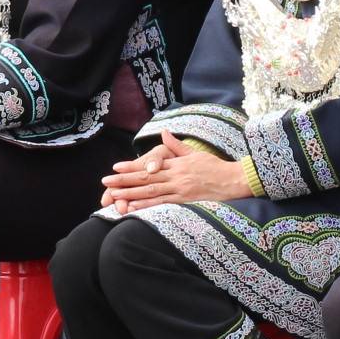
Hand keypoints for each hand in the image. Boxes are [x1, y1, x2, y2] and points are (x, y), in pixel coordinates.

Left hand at [97, 132, 251, 210]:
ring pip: (150, 191)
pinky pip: (162, 203)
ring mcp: (179, 189)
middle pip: (145, 178)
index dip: (131, 167)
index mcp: (176, 164)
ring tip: (113, 195)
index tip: (115, 167)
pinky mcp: (185, 200)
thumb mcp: (194, 153)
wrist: (234, 180)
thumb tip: (164, 132)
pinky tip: (133, 206)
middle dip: (124, 181)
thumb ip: (177, 146)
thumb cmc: (214, 167)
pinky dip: (147, 205)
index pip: (149, 166)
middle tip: (105, 182)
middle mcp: (175, 175)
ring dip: (130, 193)